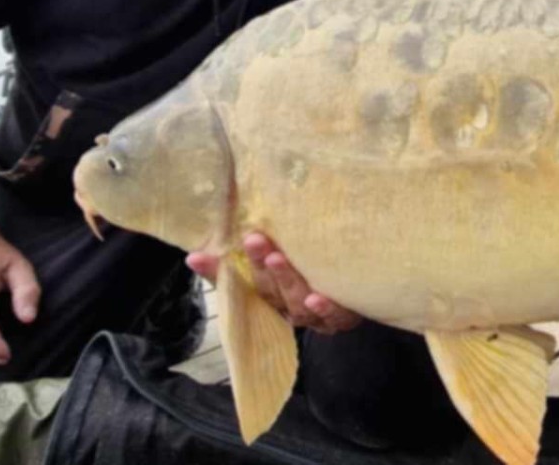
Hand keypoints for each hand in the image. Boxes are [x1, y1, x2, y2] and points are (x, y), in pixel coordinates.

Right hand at [185, 232, 362, 334]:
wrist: (362, 289)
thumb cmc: (312, 273)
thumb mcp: (279, 259)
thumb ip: (245, 254)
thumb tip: (195, 253)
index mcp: (268, 294)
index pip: (238, 283)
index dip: (218, 272)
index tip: (198, 256)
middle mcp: (287, 307)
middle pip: (268, 291)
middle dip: (259, 267)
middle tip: (254, 240)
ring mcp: (313, 316)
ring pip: (294, 303)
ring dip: (286, 281)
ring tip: (278, 259)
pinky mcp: (340, 319)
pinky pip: (331, 317)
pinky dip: (324, 309)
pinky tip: (317, 298)